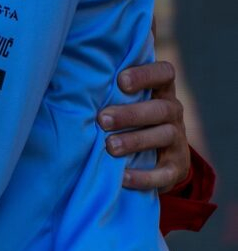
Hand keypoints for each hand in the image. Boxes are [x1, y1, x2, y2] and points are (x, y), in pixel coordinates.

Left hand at [97, 60, 189, 191]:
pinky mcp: (177, 168)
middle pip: (161, 109)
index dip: (145, 74)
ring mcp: (178, 140)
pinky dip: (143, 176)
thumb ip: (112, 89)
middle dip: (130, 114)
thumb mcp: (129, 100)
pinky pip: (164, 173)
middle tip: (102, 119)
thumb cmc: (133, 117)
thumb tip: (72, 80)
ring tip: (109, 146)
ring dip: (135, 141)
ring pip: (164, 136)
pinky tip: (122, 177)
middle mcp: (173, 112)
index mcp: (162, 90)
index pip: (164, 73)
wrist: (162, 157)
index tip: (120, 81)